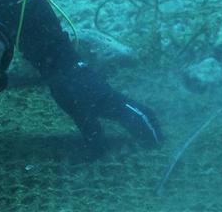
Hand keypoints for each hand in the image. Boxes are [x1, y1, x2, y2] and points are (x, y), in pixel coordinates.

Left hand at [47, 61, 161, 156]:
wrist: (63, 66)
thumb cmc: (73, 86)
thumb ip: (92, 131)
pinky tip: (124, 125)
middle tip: (158, 141)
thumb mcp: (80, 111)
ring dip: (142, 123)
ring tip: (145, 135)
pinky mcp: (102, 97)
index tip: (158, 144)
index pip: (139, 119)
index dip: (149, 131)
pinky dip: (130, 120)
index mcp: (116, 104)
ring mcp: (110, 98)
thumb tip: (102, 155)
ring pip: (133, 111)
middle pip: (141, 112)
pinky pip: (122, 111)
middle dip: (151, 126)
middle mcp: (117, 101)